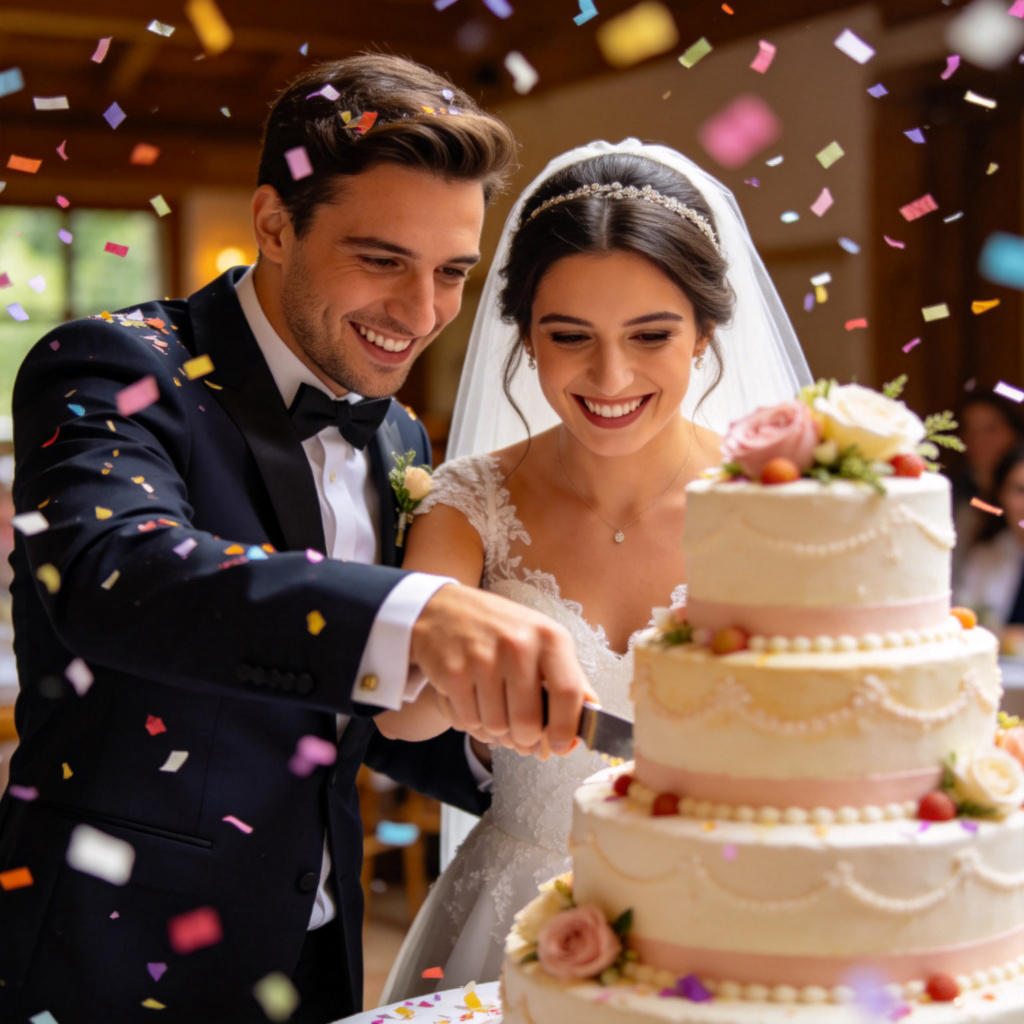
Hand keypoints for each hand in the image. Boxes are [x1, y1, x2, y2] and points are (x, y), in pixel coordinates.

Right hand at [410, 584, 595, 755]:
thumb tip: (592, 720)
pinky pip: (470, 721)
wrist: (443, 610)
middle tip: (520, 732)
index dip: (565, 729)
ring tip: (493, 709)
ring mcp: (483, 657)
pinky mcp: (453, 671)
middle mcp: (518, 644)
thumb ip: (570, 679)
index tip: (560, 745)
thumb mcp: (542, 642)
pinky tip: (473, 701)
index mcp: (549, 637)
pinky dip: (473, 722)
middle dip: (525, 738)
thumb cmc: (501, 630)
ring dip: (496, 730)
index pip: (568, 693)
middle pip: (529, 721)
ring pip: (497, 726)